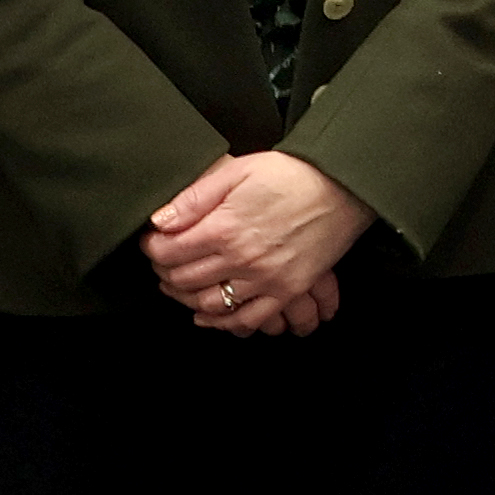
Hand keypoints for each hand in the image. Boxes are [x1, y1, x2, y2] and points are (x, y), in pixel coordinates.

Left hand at [147, 150, 374, 333]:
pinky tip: (211, 315)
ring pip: (210, 304)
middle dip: (165, 273)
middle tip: (164, 263)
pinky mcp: (287, 290)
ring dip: (187, 299)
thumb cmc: (293, 175)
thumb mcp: (237, 171)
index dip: (152, 249)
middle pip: (184, 280)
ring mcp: (265, 279)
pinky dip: (225, 323)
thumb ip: (195, 198)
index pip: (169, 252)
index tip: (153, 243)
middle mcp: (241, 259)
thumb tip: (161, 220)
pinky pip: (249, 319)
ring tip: (181, 286)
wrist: (342, 187)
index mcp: (225, 227)